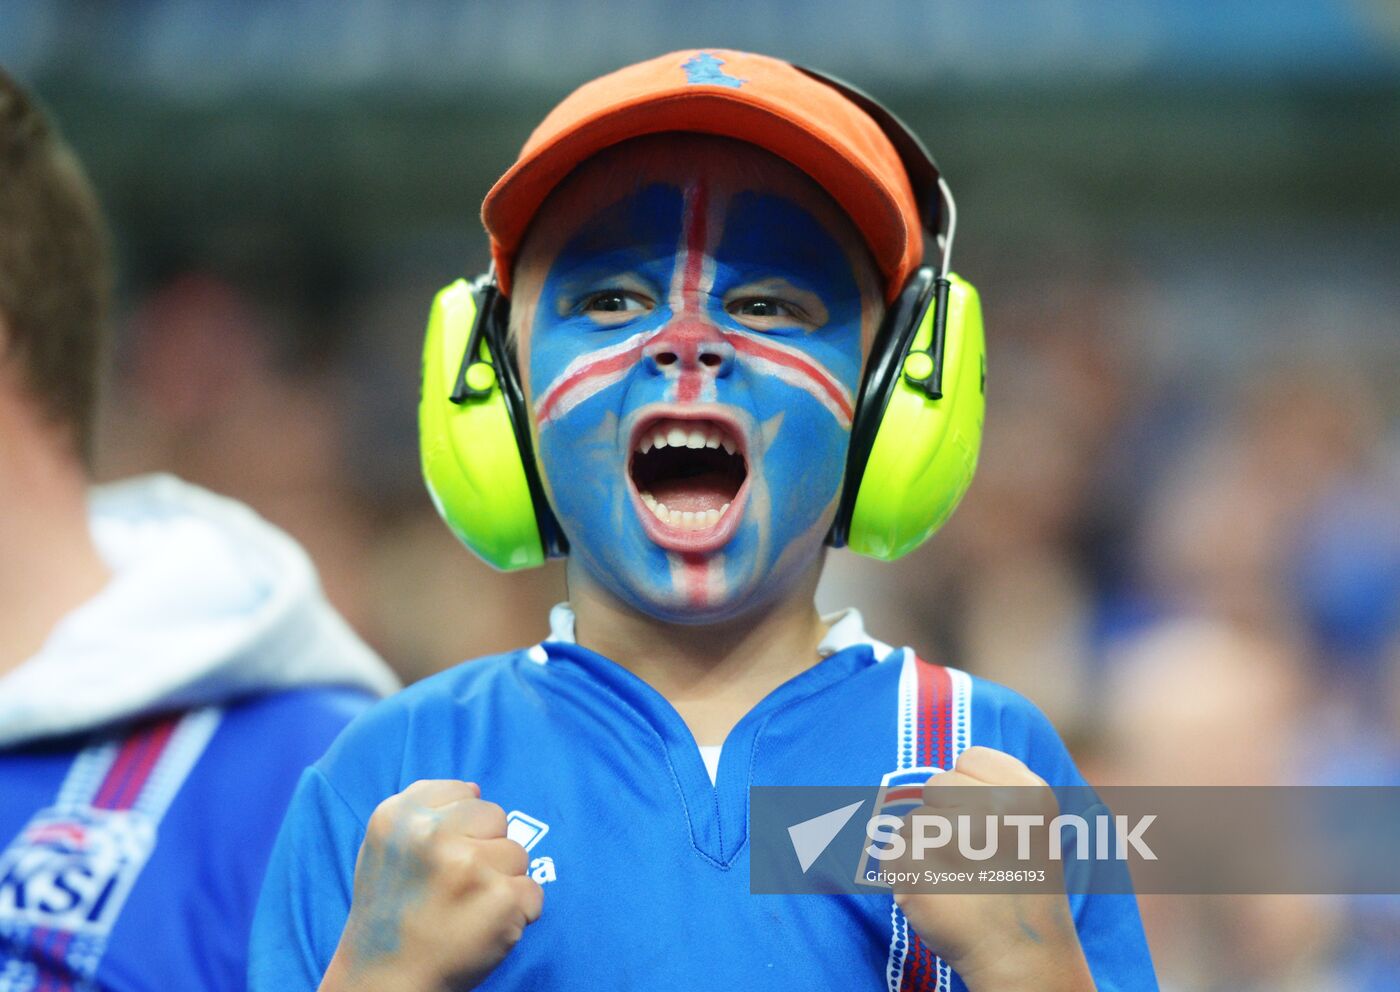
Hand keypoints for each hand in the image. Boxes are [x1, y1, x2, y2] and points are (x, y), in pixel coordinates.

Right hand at [320, 780, 541, 991]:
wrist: (384, 982)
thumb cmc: (390, 914)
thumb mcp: (385, 848)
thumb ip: (423, 810)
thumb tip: (476, 789)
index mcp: (399, 817)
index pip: (464, 792)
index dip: (460, 827)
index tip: (441, 858)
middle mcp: (432, 836)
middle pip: (496, 817)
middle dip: (486, 849)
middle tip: (456, 887)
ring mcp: (469, 866)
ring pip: (518, 854)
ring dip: (502, 882)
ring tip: (467, 909)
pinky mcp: (501, 899)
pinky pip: (533, 892)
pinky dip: (518, 913)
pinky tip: (484, 927)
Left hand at [893, 748, 1094, 991]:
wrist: (1022, 957)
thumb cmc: (1022, 889)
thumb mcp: (1031, 826)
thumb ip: (995, 789)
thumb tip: (945, 771)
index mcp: (1025, 792)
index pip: (971, 758)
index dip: (969, 788)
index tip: (986, 821)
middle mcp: (991, 807)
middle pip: (937, 784)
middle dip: (946, 817)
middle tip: (975, 858)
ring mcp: (951, 834)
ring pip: (913, 820)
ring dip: (926, 849)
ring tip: (960, 881)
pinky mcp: (914, 863)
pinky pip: (893, 851)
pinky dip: (907, 873)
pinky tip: (938, 894)